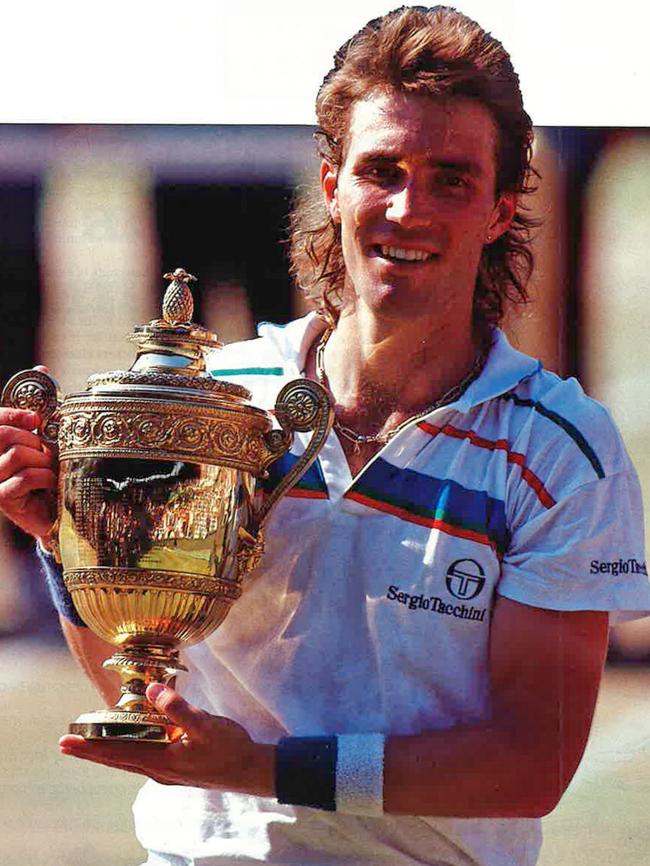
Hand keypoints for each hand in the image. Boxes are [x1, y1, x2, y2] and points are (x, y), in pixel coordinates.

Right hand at [0, 399, 56, 538]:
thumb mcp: (40, 452)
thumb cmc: (46, 480)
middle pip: (5, 435)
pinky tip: (51, 483)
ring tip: (49, 470)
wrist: (52, 515)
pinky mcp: (2, 498)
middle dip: (33, 441)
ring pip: (16, 454)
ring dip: (42, 460)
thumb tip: (34, 417)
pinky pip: (26, 477)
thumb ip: (32, 434)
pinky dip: (45, 477)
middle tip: (46, 455)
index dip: (12, 415)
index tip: (35, 419)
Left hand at [58, 683, 275, 796]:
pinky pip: (144, 756)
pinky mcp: (176, 766)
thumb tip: (152, 691)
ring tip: (91, 740)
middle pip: (116, 759)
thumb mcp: (205, 726)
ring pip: (129, 759)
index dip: (90, 747)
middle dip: (91, 750)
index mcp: (160, 761)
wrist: (251, 771)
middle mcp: (158, 770)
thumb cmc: (229, 749)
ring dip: (107, 750)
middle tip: (65, 743)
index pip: (116, 753)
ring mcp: (167, 770)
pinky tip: (132, 738)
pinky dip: (129, 748)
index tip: (67, 742)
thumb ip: (178, 708)